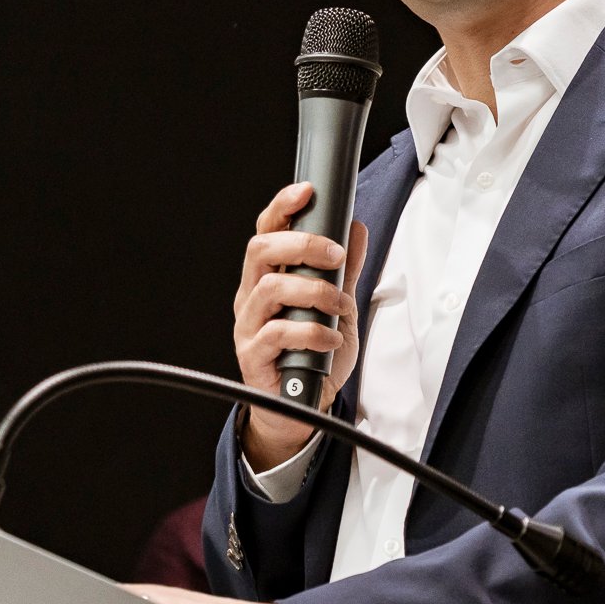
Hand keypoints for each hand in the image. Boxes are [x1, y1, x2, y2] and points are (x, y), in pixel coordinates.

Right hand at [234, 182, 368, 468]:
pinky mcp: (252, 357)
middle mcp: (251, 297)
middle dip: (302, 246)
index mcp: (267, 278)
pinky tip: (330, 340)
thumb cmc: (313, 356)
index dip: (282, 207)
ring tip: (340, 308)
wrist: (303, 412)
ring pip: (269, 289)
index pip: (265, 231)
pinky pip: (277, 333)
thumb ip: (344, 271)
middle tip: (335, 258)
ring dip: (314, 293)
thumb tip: (356, 229)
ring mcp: (248, 327)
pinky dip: (311, 333)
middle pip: (259, 250)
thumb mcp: (337, 308)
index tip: (307, 191)